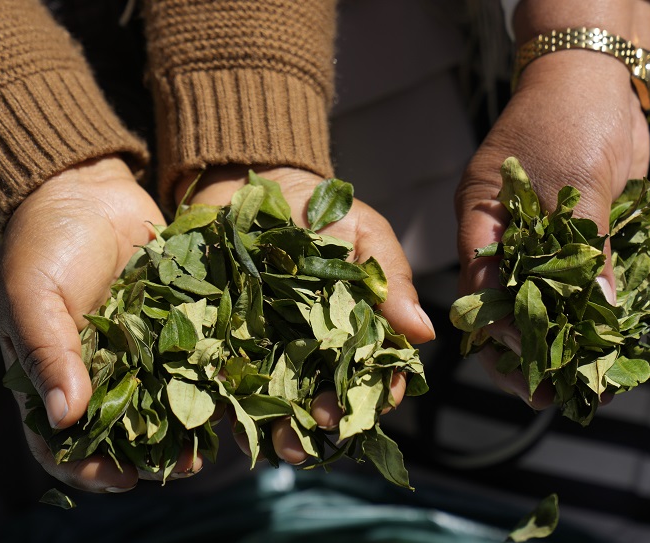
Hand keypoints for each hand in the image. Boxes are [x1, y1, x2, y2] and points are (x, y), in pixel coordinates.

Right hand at [0, 156, 200, 491]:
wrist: (86, 189)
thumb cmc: (43, 242)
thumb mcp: (33, 295)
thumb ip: (47, 353)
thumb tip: (64, 419)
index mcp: (52, 374)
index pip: (61, 442)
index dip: (89, 468)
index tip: (123, 480)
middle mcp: (98, 371)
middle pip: (124, 432)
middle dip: (154, 456)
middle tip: (187, 466)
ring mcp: (137, 349)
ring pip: (164, 403)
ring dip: (188, 425)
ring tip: (215, 439)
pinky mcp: (171, 322)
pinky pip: (190, 358)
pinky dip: (208, 377)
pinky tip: (232, 389)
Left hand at [175, 165, 434, 463]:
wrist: (250, 185)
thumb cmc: (320, 209)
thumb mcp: (364, 234)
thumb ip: (390, 279)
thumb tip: (424, 333)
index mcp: (356, 329)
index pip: (373, 374)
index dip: (370, 397)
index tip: (357, 409)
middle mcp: (315, 350)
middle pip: (326, 400)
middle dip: (321, 426)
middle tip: (312, 434)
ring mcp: (269, 351)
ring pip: (279, 404)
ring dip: (280, 431)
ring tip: (277, 446)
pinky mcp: (225, 344)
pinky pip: (228, 382)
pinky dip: (228, 405)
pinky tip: (226, 417)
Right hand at [455, 51, 649, 407]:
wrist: (599, 78)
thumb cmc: (569, 115)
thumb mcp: (575, 181)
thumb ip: (585, 245)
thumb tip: (601, 309)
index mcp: (479, 217)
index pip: (477, 282)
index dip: (494, 325)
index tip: (522, 358)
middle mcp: (502, 233)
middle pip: (504, 304)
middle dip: (524, 350)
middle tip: (548, 393)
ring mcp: (537, 237)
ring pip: (542, 300)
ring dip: (563, 338)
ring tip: (585, 381)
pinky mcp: (572, 237)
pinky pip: (578, 282)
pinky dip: (593, 311)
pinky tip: (610, 342)